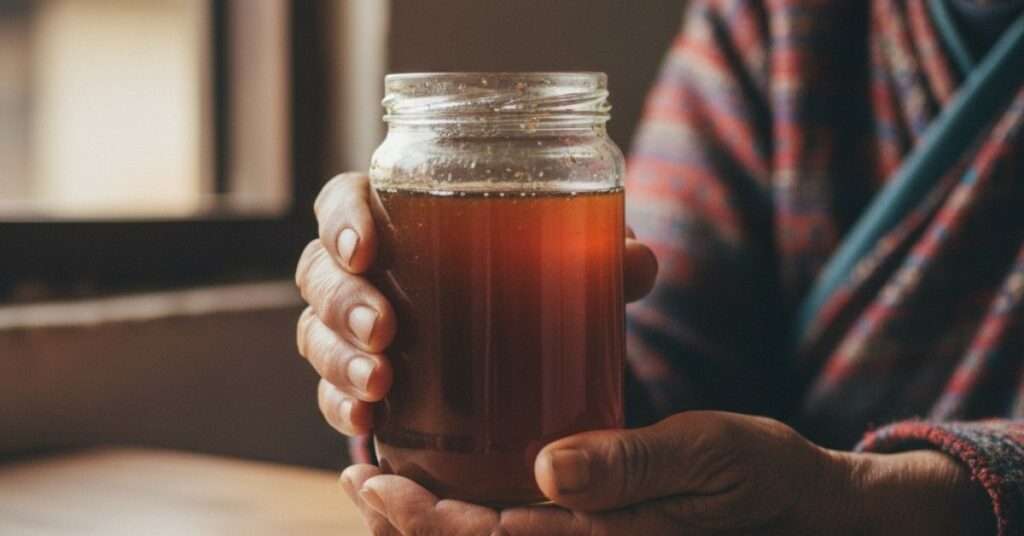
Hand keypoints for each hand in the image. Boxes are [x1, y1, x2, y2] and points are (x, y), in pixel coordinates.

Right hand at [295, 172, 658, 436]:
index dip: (342, 220)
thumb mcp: (561, 260)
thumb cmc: (524, 276)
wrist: (512, 340)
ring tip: (378, 387)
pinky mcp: (361, 375)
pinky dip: (339, 405)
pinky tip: (366, 423)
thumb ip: (598, 255)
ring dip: (337, 360)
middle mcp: (365, 269)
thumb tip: (637, 263)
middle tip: (385, 330)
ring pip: (315, 333)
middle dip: (342, 302)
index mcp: (399, 218)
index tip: (367, 248)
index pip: (345, 201)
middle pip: (320, 271)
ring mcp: (354, 325)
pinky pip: (329, 389)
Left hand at [341, 411, 994, 535]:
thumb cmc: (758, 474)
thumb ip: (629, 465)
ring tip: (383, 486)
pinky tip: (452, 490)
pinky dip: (476, 520)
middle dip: (410, 525)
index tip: (372, 479)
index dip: (422, 520)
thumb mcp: (706, 457)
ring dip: (432, 527)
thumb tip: (546, 468)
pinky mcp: (602, 535)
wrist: (804, 507)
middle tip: (360, 478)